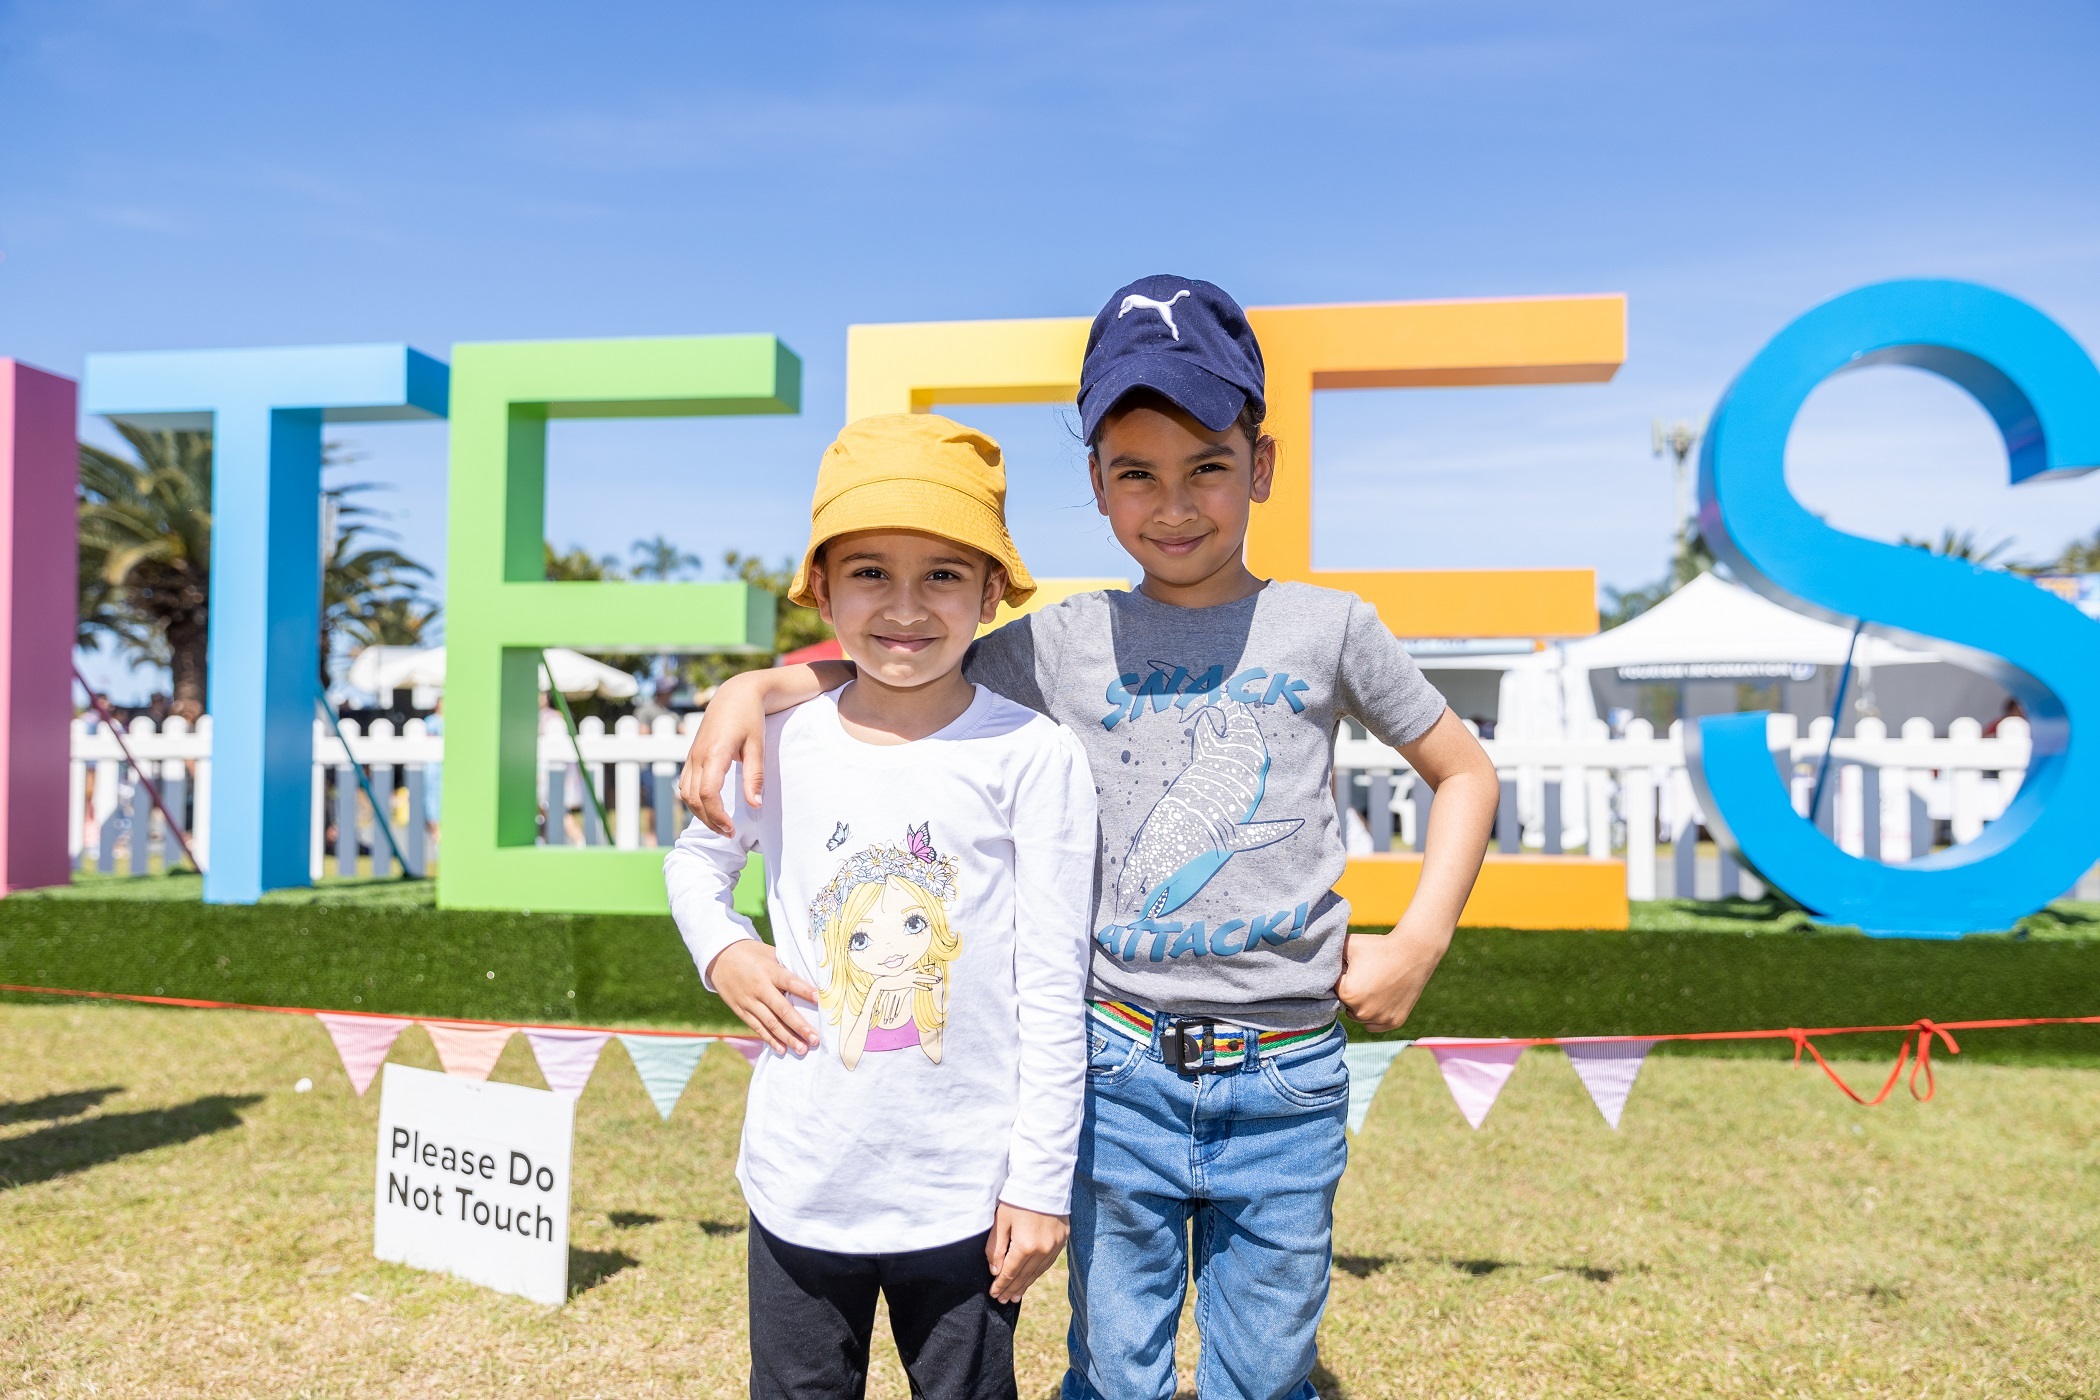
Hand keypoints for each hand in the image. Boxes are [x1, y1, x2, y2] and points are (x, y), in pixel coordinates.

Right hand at [678, 674, 766, 837]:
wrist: (735, 694)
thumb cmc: (750, 718)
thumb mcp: (757, 745)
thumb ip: (755, 776)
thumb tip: (755, 805)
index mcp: (714, 753)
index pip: (707, 794)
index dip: (717, 816)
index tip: (732, 829)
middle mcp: (697, 756)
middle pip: (693, 798)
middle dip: (709, 820)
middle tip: (729, 833)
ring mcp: (691, 756)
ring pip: (685, 794)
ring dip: (700, 813)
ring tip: (721, 824)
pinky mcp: (691, 756)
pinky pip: (685, 784)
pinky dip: (694, 801)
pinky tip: (710, 808)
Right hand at [709, 940, 820, 1055]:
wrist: (719, 957)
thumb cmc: (751, 953)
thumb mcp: (769, 953)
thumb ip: (787, 967)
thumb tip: (811, 979)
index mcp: (769, 971)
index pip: (790, 982)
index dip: (805, 991)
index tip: (820, 1001)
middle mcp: (760, 988)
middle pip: (782, 1010)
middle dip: (799, 1026)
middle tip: (815, 1039)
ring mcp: (749, 1001)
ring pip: (770, 1023)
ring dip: (787, 1038)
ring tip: (802, 1049)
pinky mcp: (741, 1010)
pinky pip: (757, 1027)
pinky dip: (770, 1039)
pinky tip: (782, 1049)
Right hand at [872, 966, 938, 992]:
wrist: (885, 980)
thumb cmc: (889, 977)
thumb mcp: (897, 973)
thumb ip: (902, 972)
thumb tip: (904, 972)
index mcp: (908, 970)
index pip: (919, 968)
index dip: (927, 967)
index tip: (933, 965)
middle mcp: (910, 974)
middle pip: (924, 975)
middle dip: (932, 976)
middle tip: (939, 978)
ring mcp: (909, 979)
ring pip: (922, 979)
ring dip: (931, 980)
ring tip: (938, 981)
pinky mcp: (907, 984)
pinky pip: (917, 986)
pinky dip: (924, 987)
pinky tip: (929, 989)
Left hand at [985, 1202, 1067, 1304]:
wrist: (1044, 1179)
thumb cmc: (1018, 1198)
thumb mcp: (1001, 1221)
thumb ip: (996, 1248)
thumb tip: (996, 1271)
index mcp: (1025, 1246)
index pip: (1010, 1273)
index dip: (1001, 1285)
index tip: (993, 1294)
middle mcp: (1042, 1250)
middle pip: (1024, 1276)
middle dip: (1012, 1289)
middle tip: (1003, 1300)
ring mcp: (1055, 1246)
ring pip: (1038, 1272)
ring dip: (1026, 1284)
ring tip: (1016, 1295)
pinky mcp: (1063, 1239)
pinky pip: (1049, 1262)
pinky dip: (1038, 1272)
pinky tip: (1032, 1277)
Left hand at [1336, 922, 1451, 1033]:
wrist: (1413, 952)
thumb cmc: (1379, 947)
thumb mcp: (1348, 945)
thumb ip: (1329, 956)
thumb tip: (1313, 962)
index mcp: (1347, 994)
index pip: (1333, 990)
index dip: (1341, 978)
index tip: (1353, 969)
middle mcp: (1362, 1012)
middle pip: (1346, 1006)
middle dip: (1351, 994)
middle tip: (1365, 976)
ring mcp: (1379, 1019)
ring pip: (1359, 1016)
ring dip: (1361, 1006)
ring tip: (1373, 985)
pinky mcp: (1394, 1022)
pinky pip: (1375, 1024)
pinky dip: (1375, 1015)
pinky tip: (1380, 998)